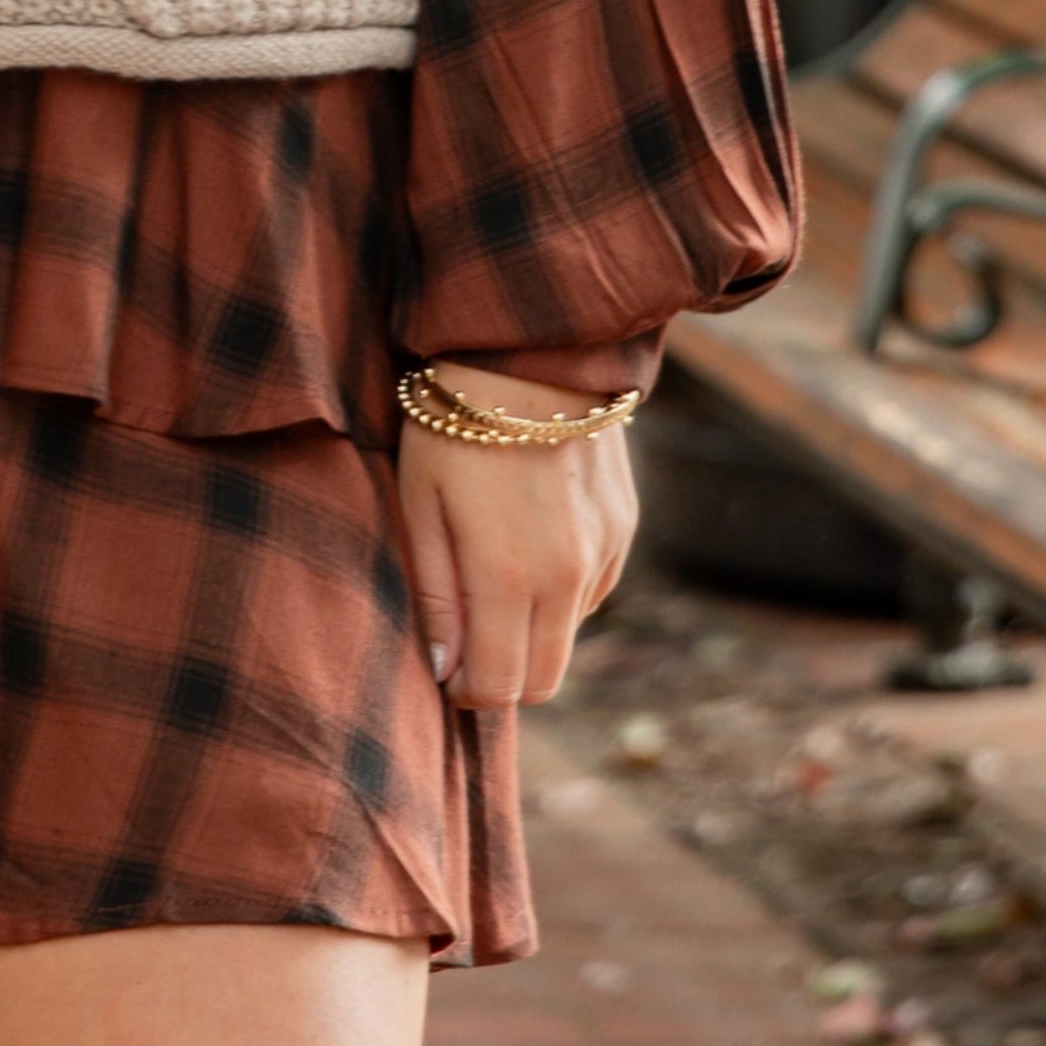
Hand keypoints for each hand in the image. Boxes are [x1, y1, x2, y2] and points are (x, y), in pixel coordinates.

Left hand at [398, 365, 637, 708]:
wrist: (532, 352)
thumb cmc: (454, 426)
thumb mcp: (420, 507)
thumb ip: (437, 597)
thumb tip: (447, 673)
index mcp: (510, 578)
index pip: (501, 687)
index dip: (469, 693)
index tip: (445, 669)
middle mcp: (568, 577)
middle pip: (544, 678)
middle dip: (503, 677)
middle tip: (464, 640)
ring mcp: (605, 552)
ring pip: (570, 636)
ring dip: (532, 632)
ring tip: (490, 576)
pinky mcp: (624, 527)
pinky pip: (593, 591)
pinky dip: (560, 593)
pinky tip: (529, 545)